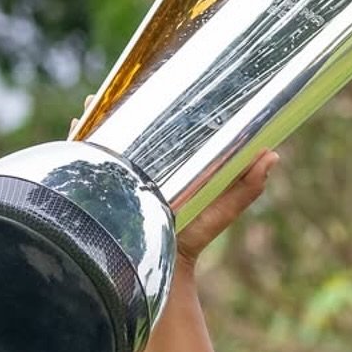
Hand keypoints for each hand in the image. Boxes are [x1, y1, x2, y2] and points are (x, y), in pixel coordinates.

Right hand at [67, 96, 279, 271]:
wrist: (157, 274)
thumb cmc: (191, 241)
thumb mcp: (219, 211)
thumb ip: (244, 188)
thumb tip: (273, 156)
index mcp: (168, 167)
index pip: (164, 130)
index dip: (163, 105)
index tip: (167, 78)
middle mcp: (140, 168)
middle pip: (129, 129)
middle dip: (123, 106)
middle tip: (124, 82)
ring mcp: (117, 178)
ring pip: (103, 140)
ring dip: (100, 118)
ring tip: (98, 97)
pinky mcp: (98, 192)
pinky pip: (82, 161)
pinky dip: (79, 139)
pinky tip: (80, 120)